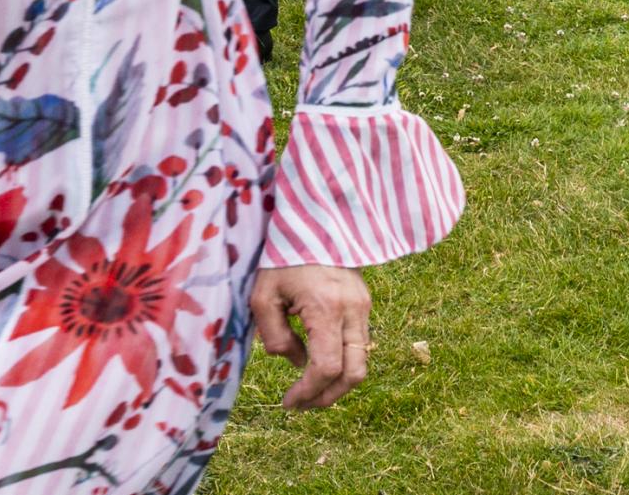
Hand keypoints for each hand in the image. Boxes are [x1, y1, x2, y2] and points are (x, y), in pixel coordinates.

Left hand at [251, 263, 372, 409]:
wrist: (313, 223)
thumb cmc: (282, 259)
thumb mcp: (264, 297)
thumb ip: (275, 337)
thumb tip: (296, 364)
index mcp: (326, 308)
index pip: (326, 367)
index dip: (308, 393)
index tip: (288, 402)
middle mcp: (352, 309)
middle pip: (354, 373)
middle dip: (328, 397)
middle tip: (302, 404)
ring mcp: (363, 306)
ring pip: (362, 362)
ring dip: (337, 383)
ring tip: (310, 389)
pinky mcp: (365, 303)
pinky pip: (360, 344)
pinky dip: (343, 362)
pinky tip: (319, 362)